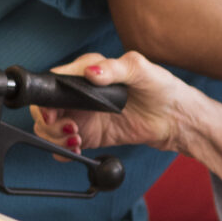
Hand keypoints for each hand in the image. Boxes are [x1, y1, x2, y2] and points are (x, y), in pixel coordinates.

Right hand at [32, 53, 195, 158]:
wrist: (176, 119)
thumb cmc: (162, 88)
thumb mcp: (141, 70)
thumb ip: (114, 69)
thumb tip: (91, 72)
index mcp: (87, 71)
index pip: (54, 81)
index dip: (47, 97)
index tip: (54, 110)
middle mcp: (80, 94)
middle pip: (45, 107)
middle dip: (48, 121)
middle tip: (68, 128)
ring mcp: (83, 116)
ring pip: (50, 128)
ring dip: (54, 137)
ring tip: (75, 139)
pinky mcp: (90, 136)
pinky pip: (65, 146)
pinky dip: (63, 151)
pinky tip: (76, 149)